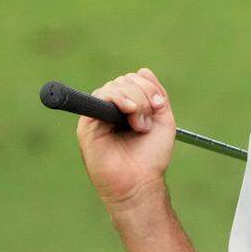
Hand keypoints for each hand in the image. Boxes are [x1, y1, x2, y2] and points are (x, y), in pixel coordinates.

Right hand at [76, 67, 175, 210]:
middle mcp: (110, 109)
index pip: (133, 80)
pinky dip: (117, 99)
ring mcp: (98, 116)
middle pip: (124, 80)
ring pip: (113, 87)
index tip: (159, 105)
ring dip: (134, 101)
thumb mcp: (163, 120)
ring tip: (139, 126)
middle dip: (143, 95)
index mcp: (127, 107)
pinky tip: (128, 112)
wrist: (140, 181)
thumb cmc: (151, 156)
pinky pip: (99, 97)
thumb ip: (156, 95)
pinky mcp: (87, 124)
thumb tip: (143, 70)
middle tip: (147, 122)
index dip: (148, 86)